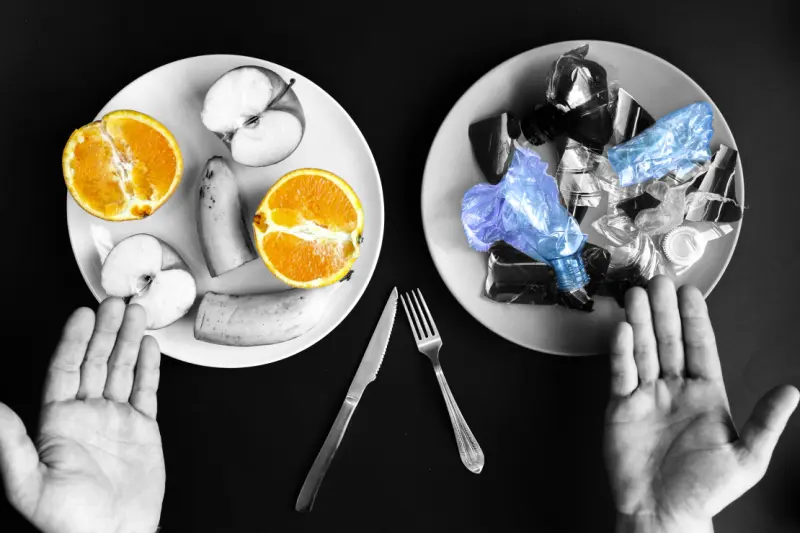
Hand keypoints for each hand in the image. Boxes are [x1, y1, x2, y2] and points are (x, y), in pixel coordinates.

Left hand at [0, 298, 164, 532]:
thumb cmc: (70, 520)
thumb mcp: (29, 484)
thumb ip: (10, 443)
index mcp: (57, 422)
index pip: (65, 369)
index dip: (73, 340)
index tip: (82, 315)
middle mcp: (86, 415)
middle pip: (95, 362)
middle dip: (105, 331)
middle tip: (114, 303)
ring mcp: (115, 420)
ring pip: (121, 370)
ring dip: (128, 341)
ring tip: (135, 314)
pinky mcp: (141, 429)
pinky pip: (145, 390)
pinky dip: (149, 368)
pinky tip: (149, 347)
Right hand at [604, 276, 798, 532]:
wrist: (662, 513)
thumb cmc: (704, 489)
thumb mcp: (747, 458)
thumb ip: (766, 422)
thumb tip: (792, 391)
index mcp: (706, 396)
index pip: (700, 349)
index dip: (695, 321)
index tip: (691, 294)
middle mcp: (675, 390)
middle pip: (668, 342)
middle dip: (664, 312)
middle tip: (658, 281)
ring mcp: (647, 396)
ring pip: (643, 350)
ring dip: (640, 322)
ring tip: (637, 295)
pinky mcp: (621, 407)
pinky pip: (622, 373)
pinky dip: (621, 351)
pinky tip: (623, 329)